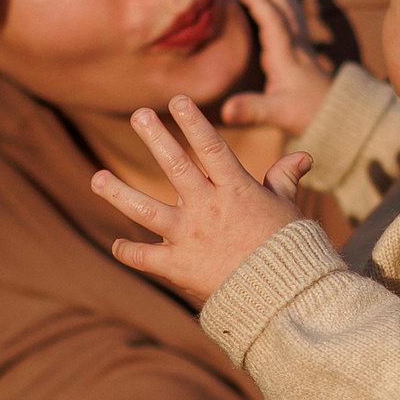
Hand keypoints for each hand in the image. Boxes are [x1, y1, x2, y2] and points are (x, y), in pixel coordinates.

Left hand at [92, 96, 311, 304]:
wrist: (282, 298)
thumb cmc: (289, 250)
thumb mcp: (289, 209)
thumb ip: (285, 179)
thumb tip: (303, 155)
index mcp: (236, 191)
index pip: (211, 148)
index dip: (194, 123)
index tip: (178, 101)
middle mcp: (207, 209)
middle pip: (175, 167)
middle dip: (155, 138)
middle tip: (139, 115)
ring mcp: (188, 238)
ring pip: (145, 210)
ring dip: (118, 193)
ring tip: (96, 178)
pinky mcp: (178, 267)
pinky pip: (145, 258)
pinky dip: (129, 252)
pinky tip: (117, 245)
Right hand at [219, 0, 337, 137]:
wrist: (338, 120)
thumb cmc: (305, 115)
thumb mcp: (275, 114)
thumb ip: (251, 109)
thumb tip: (225, 110)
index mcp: (286, 57)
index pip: (273, 21)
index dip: (258, 2)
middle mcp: (297, 48)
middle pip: (284, 10)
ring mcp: (303, 49)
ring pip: (292, 13)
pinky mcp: (306, 54)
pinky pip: (295, 22)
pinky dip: (287, 6)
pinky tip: (282, 0)